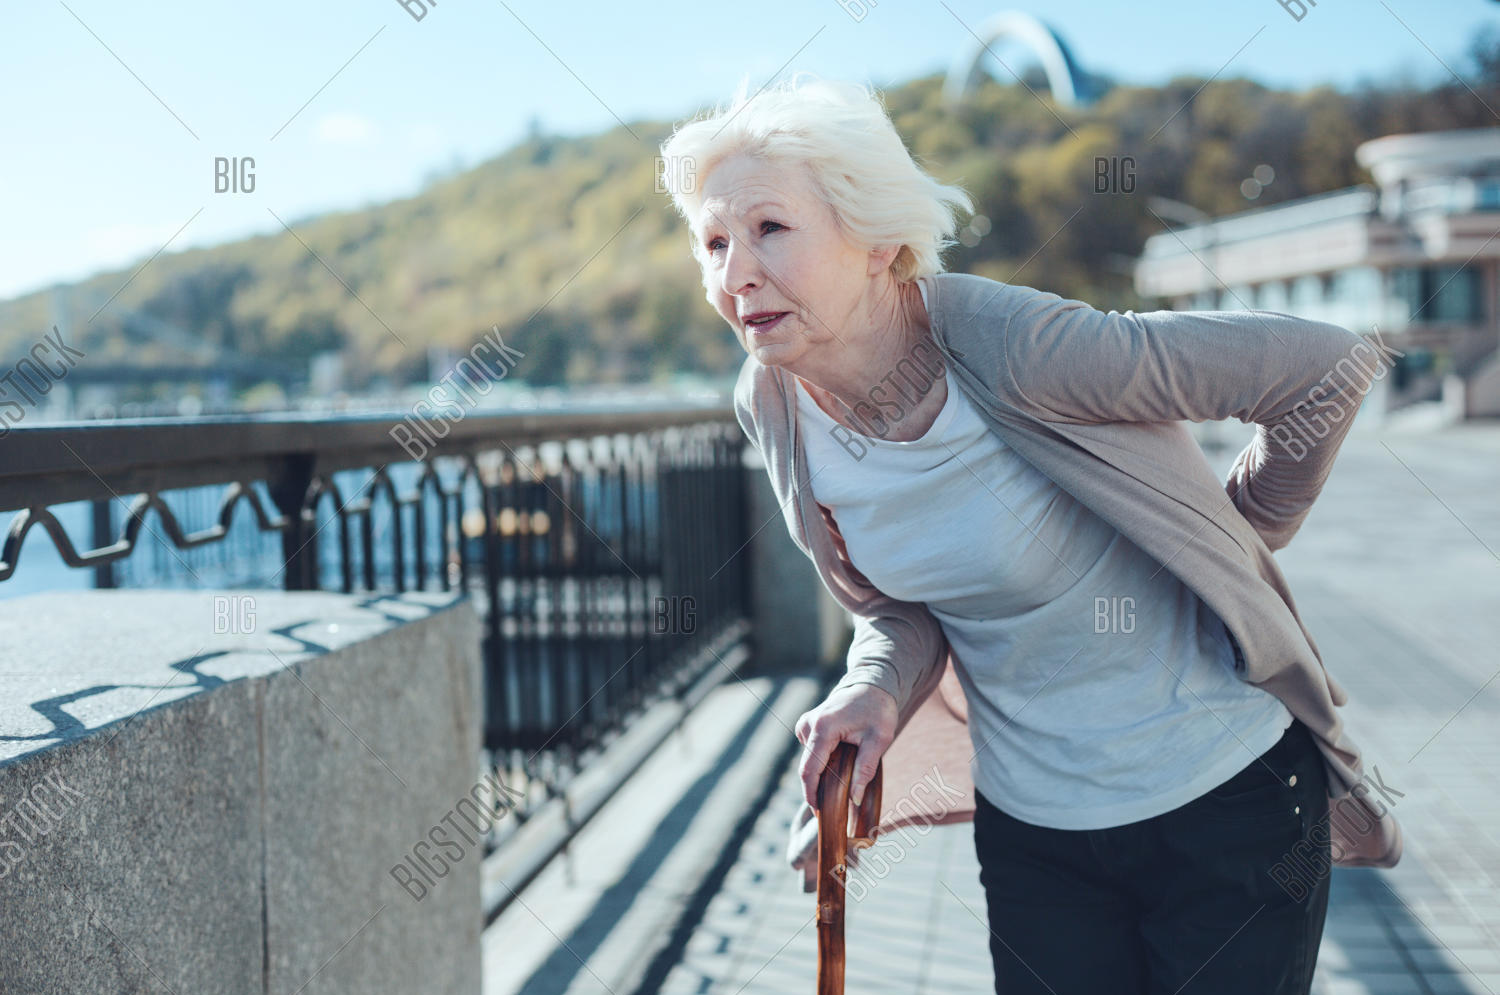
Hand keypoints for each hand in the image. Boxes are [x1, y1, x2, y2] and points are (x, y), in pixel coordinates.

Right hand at [794, 682, 897, 810]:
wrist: (872, 684)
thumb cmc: (878, 710)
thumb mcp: (879, 740)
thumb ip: (865, 770)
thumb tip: (854, 800)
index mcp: (823, 728)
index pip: (810, 769)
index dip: (811, 794)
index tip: (818, 812)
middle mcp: (809, 725)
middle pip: (807, 766)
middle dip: (817, 787)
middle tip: (833, 807)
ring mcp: (806, 723)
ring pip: (809, 760)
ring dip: (822, 774)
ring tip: (844, 780)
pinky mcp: (808, 725)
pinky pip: (812, 751)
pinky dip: (823, 762)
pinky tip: (840, 762)